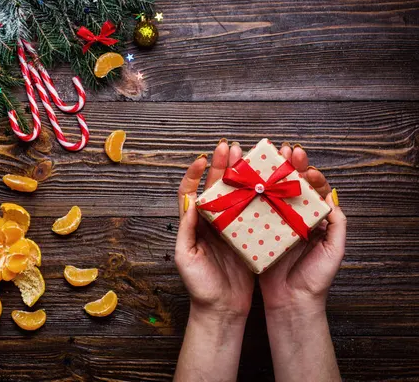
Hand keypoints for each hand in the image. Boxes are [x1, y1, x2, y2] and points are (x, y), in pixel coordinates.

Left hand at [176, 141, 254, 318]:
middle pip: (218, 188)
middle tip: (233, 147)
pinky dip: (262, 198)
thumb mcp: (186, 258)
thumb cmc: (200, 286)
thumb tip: (189, 201)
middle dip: (225, 165)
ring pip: (239, 195)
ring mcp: (234, 229)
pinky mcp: (251, 238)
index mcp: (196, 225)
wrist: (223, 310)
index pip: (192, 192)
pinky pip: (256, 213)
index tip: (203, 158)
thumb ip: (186, 229)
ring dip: (245, 176)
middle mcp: (215, 223)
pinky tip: (269, 185)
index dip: (195, 174)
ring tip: (253, 157)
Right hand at [259, 144, 346, 314]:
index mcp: (313, 219)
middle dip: (288, 166)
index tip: (304, 167)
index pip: (312, 190)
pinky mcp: (256, 234)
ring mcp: (273, 224)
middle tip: (285, 151)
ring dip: (267, 176)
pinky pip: (254, 211)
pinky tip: (247, 183)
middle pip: (290, 186)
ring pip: (271, 194)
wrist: (292, 302)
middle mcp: (293, 218)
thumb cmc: (316, 278)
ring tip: (265, 159)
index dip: (308, 174)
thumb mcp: (334, 250)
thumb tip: (331, 196)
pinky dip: (250, 196)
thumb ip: (337, 223)